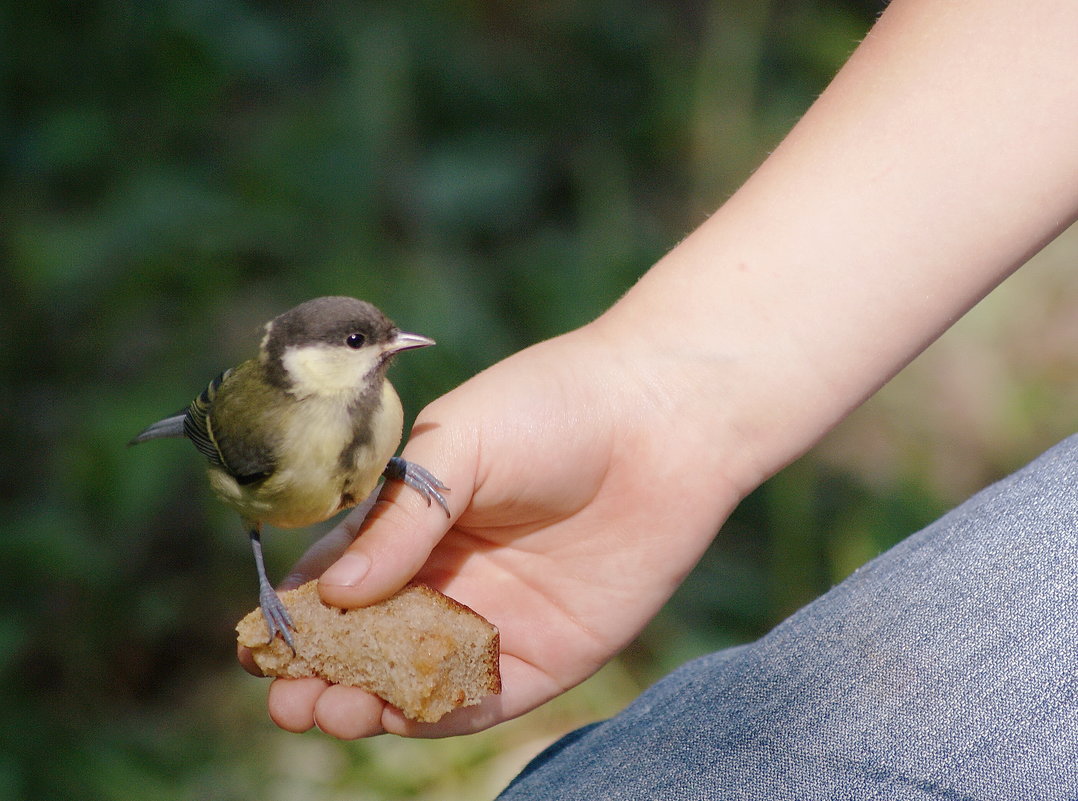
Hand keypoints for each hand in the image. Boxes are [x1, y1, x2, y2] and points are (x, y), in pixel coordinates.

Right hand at [241, 317, 743, 738]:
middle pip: (372, 639)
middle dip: (325, 670)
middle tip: (288, 697)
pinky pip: (485, 694)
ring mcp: (499, 616)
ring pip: (419, 676)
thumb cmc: (553, 407)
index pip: (341, 577)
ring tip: (328, 710)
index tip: (255, 642)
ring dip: (370, 702)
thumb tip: (334, 593)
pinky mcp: (551, 650)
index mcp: (417, 519)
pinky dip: (439, 713)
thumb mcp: (460, 444)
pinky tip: (398, 716)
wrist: (663, 418)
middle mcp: (451, 574)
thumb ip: (399, 517)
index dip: (298, 612)